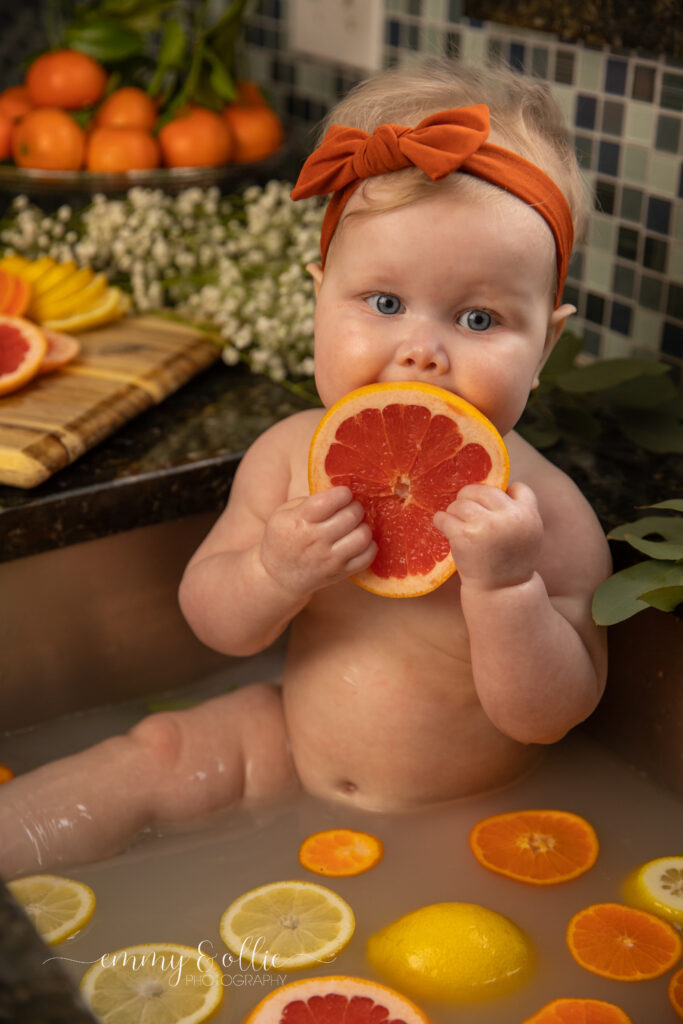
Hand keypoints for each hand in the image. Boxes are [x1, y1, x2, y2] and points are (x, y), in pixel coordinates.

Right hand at [260, 486, 376, 597]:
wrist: (277, 577)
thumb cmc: (282, 539)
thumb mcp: (283, 514)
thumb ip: (309, 501)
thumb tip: (339, 494)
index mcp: (299, 521)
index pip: (329, 501)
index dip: (342, 493)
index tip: (342, 494)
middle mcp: (315, 541)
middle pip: (350, 516)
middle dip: (355, 507)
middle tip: (350, 508)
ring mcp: (329, 559)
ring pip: (362, 536)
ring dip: (363, 526)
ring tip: (355, 525)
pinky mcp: (340, 572)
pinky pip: (367, 556)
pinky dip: (368, 546)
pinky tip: (358, 541)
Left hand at [433, 482, 542, 591]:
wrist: (501, 591)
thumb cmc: (510, 561)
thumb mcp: (526, 535)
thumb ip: (516, 512)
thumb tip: (493, 485)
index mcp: (528, 515)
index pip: (518, 488)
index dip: (504, 494)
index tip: (494, 507)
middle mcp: (509, 518)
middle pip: (482, 490)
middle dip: (471, 499)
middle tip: (467, 514)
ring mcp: (486, 526)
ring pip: (461, 502)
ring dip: (455, 512)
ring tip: (458, 525)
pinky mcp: (465, 537)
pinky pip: (444, 517)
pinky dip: (441, 521)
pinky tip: (444, 528)